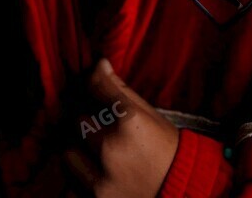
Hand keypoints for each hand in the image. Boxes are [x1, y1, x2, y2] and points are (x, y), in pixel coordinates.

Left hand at [65, 59, 178, 197]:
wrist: (182, 188)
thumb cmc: (165, 146)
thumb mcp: (148, 113)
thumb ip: (120, 90)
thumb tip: (99, 65)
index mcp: (130, 122)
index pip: (96, 88)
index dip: (94, 81)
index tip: (96, 78)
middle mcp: (113, 149)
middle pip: (79, 120)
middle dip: (88, 120)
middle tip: (100, 124)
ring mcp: (103, 178)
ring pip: (69, 152)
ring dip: (79, 149)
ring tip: (96, 150)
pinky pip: (72, 179)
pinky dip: (79, 172)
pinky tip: (94, 167)